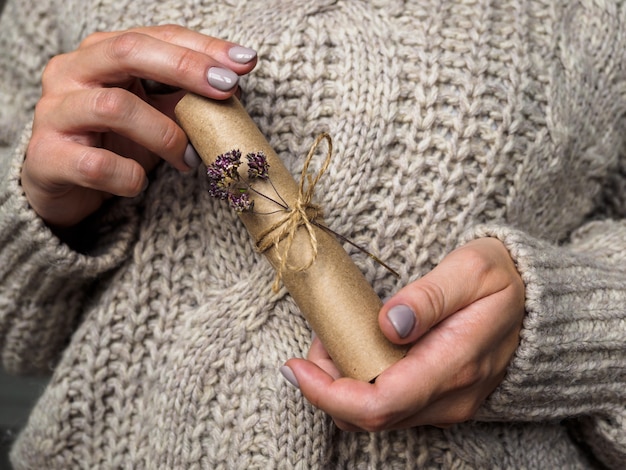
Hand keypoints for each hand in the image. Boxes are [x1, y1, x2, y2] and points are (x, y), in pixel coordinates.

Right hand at [22, 25, 257, 226]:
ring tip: (187, 159)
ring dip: (165, 135)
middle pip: (128, 52)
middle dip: (185, 68)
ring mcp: (55, 112)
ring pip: (115, 107)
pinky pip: (98, 165)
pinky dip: (130, 176)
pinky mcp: (48, 156)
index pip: (155, 36)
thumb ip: (182, 99)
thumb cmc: (112, 143)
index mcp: (100, 54)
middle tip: (227, 88)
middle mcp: (71, 72)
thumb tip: (234, 87)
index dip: (202, 47)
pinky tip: (140, 183)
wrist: (61, 186)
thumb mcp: (152, 115)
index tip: (245, 62)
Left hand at [281, 237, 524, 430]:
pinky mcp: (440, 399)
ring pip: (376, 417)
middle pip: (371, 417)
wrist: (539, 305)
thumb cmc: (505, 281)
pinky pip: (390, 407)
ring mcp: (446, 404)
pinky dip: (360, 386)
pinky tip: (354, 350)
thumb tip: (389, 323)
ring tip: (332, 341)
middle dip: (327, 387)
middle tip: (315, 343)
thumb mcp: (473, 270)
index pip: (381, 403)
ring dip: (341, 387)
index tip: (296, 365)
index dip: (329, 393)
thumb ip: (430, 296)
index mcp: (455, 365)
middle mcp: (450, 398)